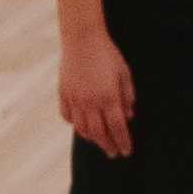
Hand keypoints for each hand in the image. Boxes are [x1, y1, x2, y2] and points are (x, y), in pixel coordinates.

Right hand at [60, 30, 134, 157]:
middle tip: (113, 154)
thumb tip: (129, 117)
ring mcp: (74, 99)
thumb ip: (127, 97)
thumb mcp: (124, 74)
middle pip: (99, 132)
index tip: (126, 152)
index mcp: (108, 97)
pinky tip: (81, 128)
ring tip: (99, 142)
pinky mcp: (63, 94)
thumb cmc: (108, 55)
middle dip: (108, 145)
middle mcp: (90, 102)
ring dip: (91, 138)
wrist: (82, 39)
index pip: (117, 127)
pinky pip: (68, 116)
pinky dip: (75, 125)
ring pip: (82, 128)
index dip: (122, 141)